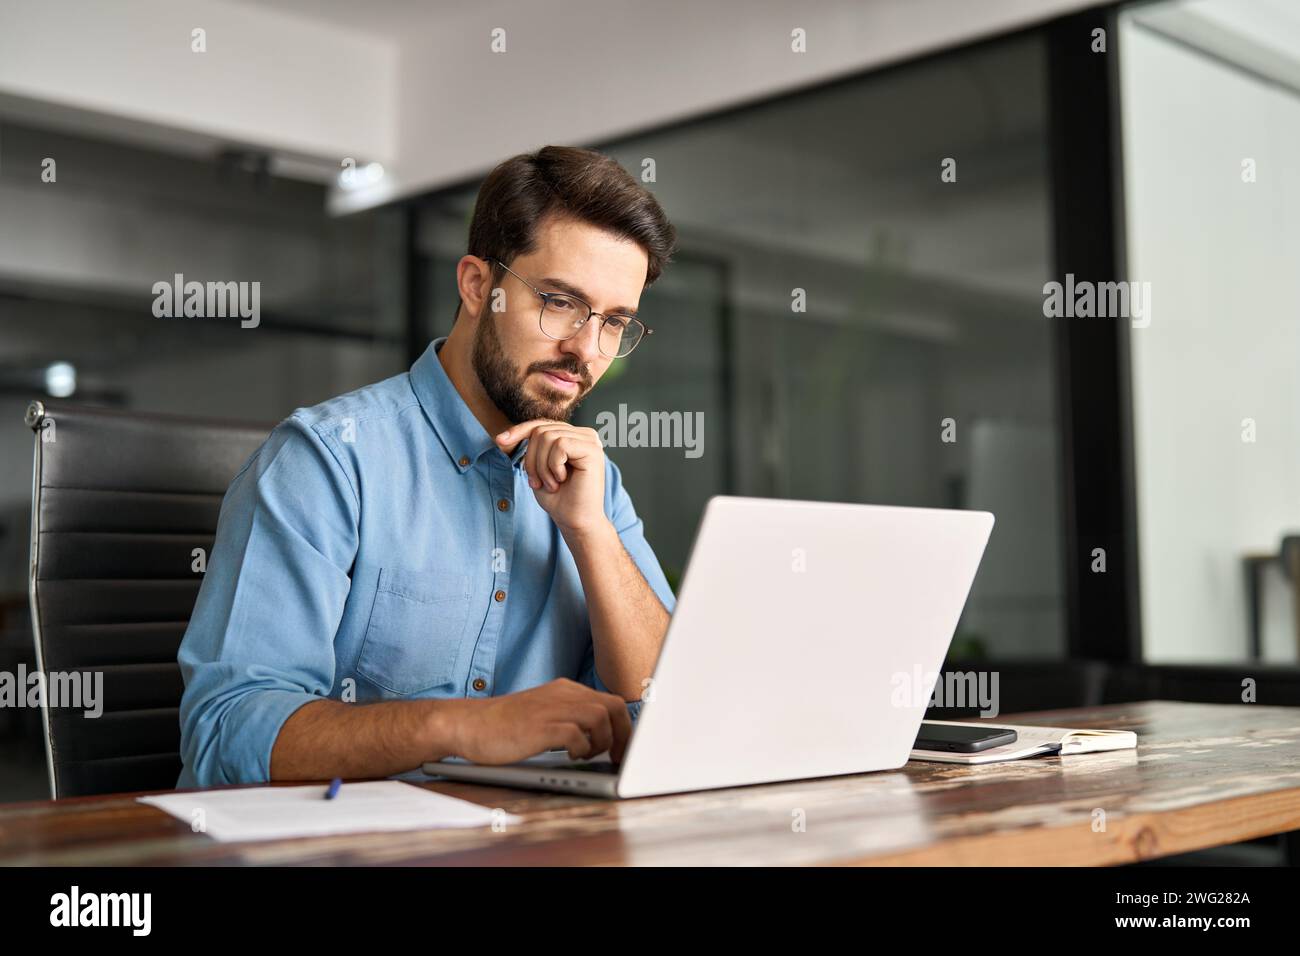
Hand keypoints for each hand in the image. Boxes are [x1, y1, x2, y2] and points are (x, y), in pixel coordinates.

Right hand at [448, 678, 632, 763]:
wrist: (468, 724)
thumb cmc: (503, 726)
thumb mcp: (542, 713)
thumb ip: (568, 718)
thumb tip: (600, 738)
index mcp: (564, 690)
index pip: (610, 701)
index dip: (624, 726)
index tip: (624, 747)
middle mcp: (562, 694)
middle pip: (613, 706)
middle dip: (623, 734)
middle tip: (618, 757)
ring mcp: (550, 709)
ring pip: (600, 717)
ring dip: (603, 741)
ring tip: (591, 755)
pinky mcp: (539, 727)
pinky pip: (576, 734)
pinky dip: (581, 748)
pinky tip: (571, 756)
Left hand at [496, 420, 607, 535]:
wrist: (574, 521)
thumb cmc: (558, 498)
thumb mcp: (538, 468)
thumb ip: (531, 447)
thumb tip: (505, 434)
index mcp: (573, 436)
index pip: (541, 425)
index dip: (519, 431)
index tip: (499, 441)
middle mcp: (585, 434)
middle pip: (541, 430)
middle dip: (531, 459)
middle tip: (538, 482)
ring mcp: (591, 441)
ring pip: (548, 437)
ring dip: (542, 466)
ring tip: (551, 484)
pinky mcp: (593, 450)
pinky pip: (560, 445)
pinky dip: (553, 466)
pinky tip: (561, 480)